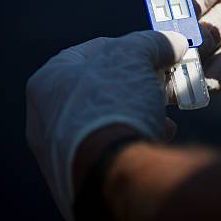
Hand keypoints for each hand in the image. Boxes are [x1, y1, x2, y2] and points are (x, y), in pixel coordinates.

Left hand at [26, 30, 186, 220]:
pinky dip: (133, 140)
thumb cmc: (111, 104)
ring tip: (163, 114)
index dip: (128, 47)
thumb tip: (174, 42)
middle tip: (161, 83)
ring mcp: (59, 153)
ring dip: (138, 113)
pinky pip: (111, 150)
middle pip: (101, 88)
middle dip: (136, 84)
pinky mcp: (79, 178)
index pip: (90, 52)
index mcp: (47, 82)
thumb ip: (152, 43)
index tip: (154, 52)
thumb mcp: (135, 56)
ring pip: (107, 121)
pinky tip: (154, 137)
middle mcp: (45, 118)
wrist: (109, 171)